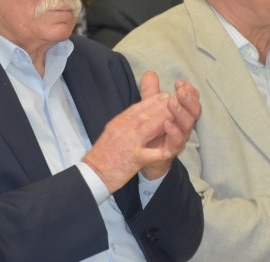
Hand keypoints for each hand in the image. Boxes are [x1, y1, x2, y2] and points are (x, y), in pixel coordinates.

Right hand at [83, 72, 200, 191]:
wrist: (92, 174)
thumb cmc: (104, 154)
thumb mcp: (112, 131)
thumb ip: (126, 120)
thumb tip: (138, 111)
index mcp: (118, 123)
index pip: (138, 108)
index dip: (153, 101)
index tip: (166, 95)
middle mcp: (122, 130)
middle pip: (144, 115)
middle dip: (161, 106)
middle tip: (176, 100)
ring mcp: (127, 144)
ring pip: (145, 129)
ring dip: (161, 121)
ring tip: (175, 116)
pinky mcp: (130, 160)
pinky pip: (144, 155)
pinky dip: (156, 153)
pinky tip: (167, 151)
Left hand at [139, 73, 199, 179]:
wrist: (143, 156)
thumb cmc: (151, 130)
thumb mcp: (150, 108)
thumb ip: (151, 92)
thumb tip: (150, 73)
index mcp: (182, 113)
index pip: (191, 99)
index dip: (189, 90)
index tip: (179, 82)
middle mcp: (184, 124)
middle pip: (194, 110)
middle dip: (189, 99)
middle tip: (180, 90)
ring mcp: (180, 137)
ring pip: (188, 124)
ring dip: (181, 112)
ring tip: (172, 102)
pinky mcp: (172, 150)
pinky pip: (177, 141)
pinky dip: (173, 131)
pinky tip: (166, 123)